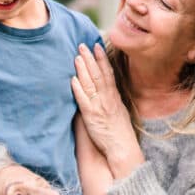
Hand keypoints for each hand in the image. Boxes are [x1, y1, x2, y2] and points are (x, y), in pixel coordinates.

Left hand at [70, 43, 143, 178]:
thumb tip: (106, 93)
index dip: (101, 59)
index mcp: (115, 97)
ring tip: (76, 56)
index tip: (96, 46)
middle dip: (90, 58)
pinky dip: (78, 89)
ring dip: (83, 69)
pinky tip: (73, 79)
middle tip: (82, 45)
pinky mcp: (91, 117)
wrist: (122, 148)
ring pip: (91, 84)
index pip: (108, 73)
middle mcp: (107, 99)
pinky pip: (84, 100)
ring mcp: (99, 106)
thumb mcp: (119, 113)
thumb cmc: (120, 134)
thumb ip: (112, 101)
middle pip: (98, 74)